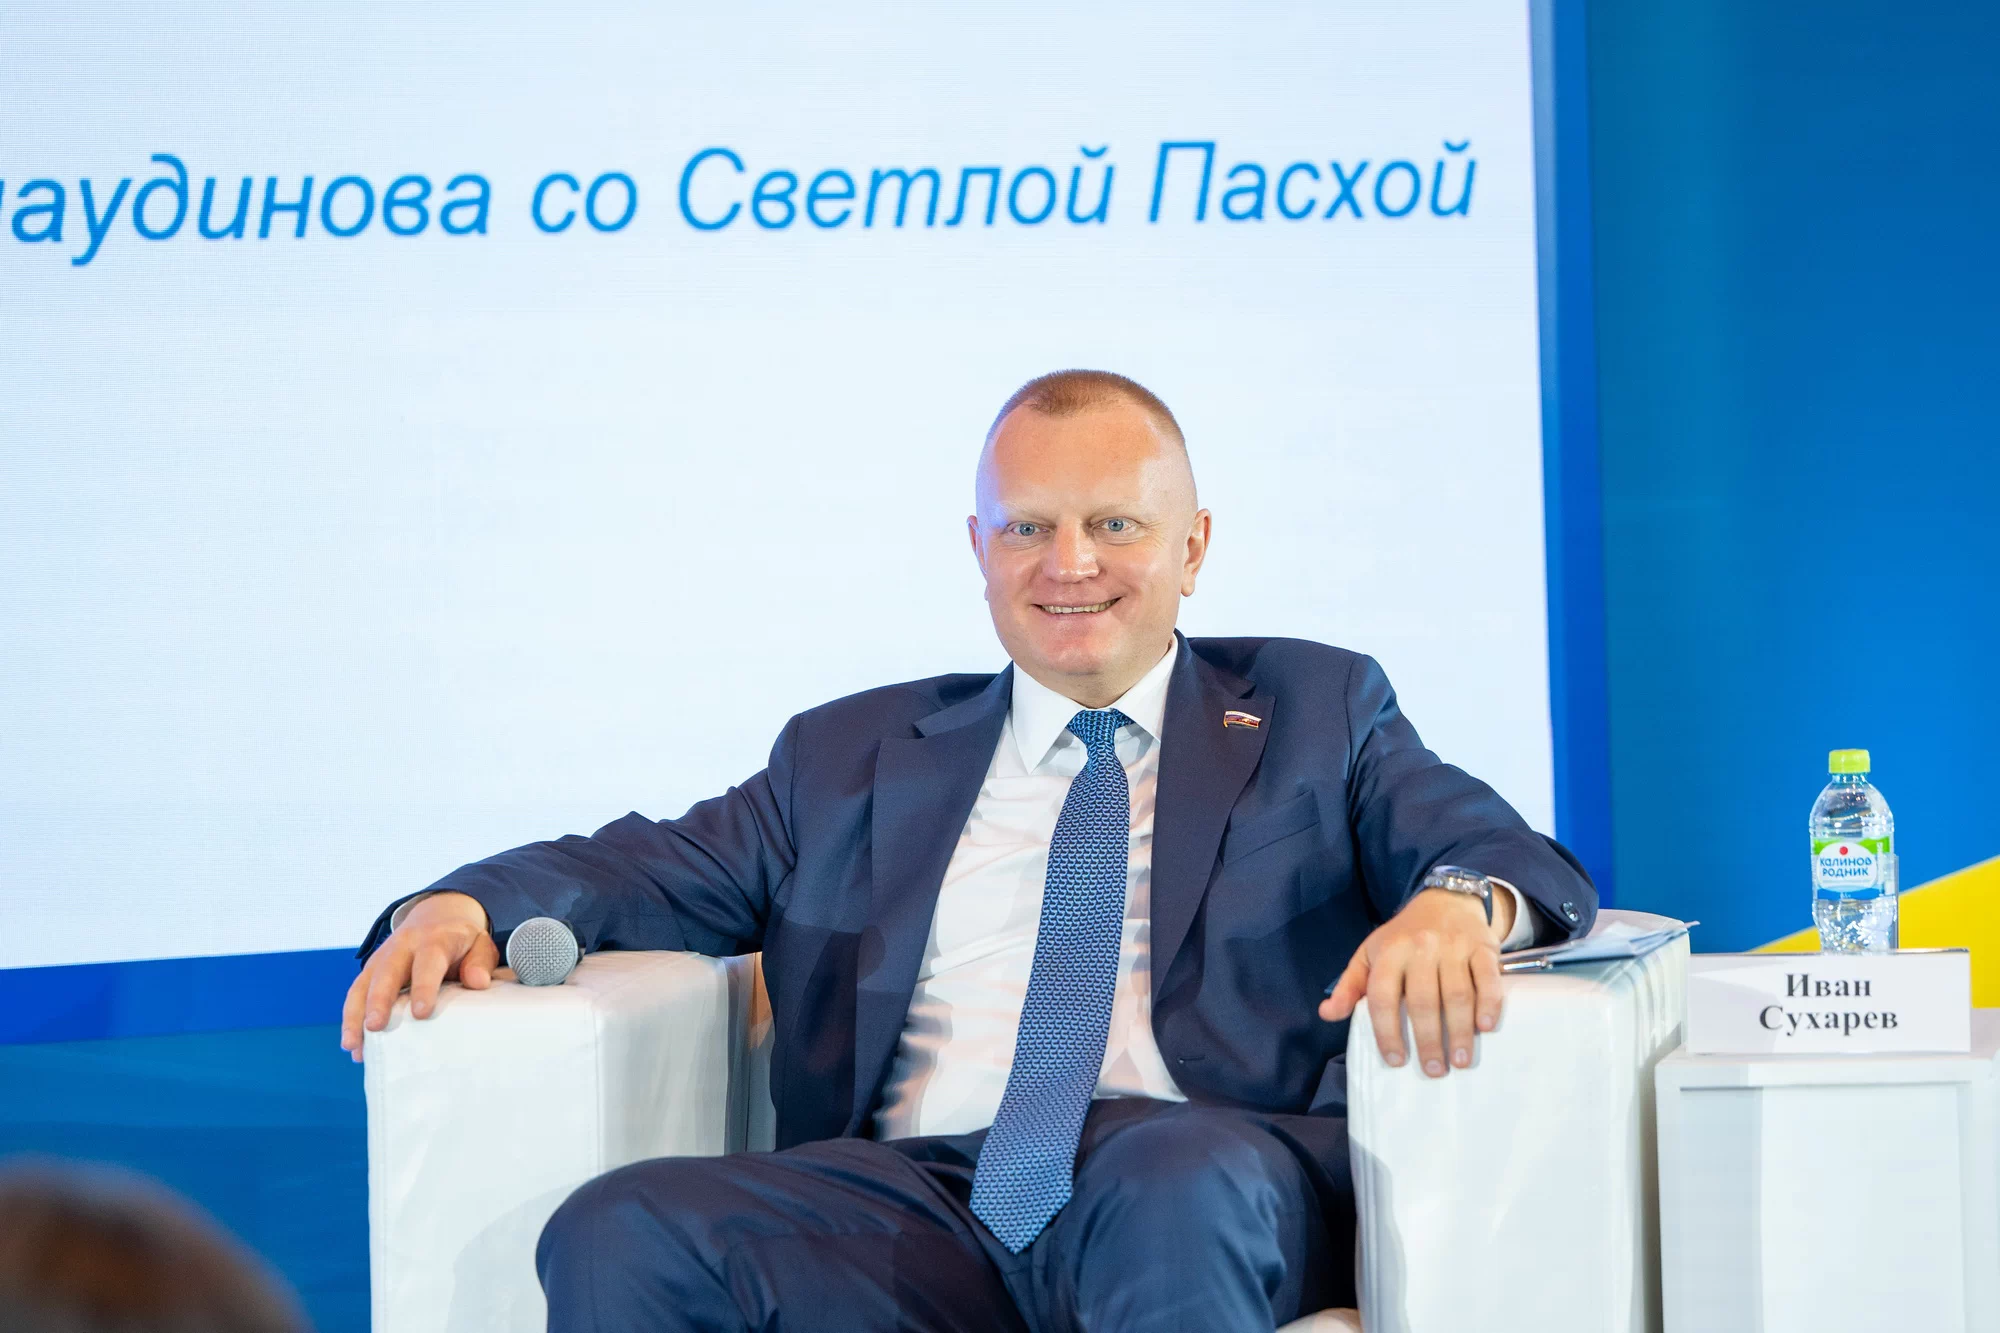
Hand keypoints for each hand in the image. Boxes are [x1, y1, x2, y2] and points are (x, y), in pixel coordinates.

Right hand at [339, 892, 497, 1062]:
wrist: (438, 915)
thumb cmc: (461, 940)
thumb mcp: (479, 944)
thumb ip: (480, 962)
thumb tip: (478, 982)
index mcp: (434, 938)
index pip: (427, 961)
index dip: (423, 986)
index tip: (421, 1013)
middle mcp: (402, 946)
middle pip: (387, 972)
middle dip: (379, 1000)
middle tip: (375, 1027)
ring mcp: (382, 957)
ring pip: (363, 984)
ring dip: (355, 1015)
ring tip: (353, 1045)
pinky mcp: (370, 970)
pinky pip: (356, 993)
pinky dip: (351, 1019)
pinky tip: (353, 1045)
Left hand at [1318, 885, 1514, 1077]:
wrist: (1445, 900)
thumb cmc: (1403, 936)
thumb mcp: (1369, 954)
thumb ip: (1349, 986)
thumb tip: (1327, 1014)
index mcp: (1389, 952)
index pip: (1383, 997)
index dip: (1387, 1032)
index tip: (1396, 1061)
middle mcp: (1421, 948)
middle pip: (1423, 1001)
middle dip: (1428, 1041)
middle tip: (1433, 1071)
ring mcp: (1454, 947)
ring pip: (1458, 994)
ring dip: (1460, 1032)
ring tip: (1460, 1061)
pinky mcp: (1483, 948)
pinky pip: (1488, 980)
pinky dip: (1489, 1005)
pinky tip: (1486, 1028)